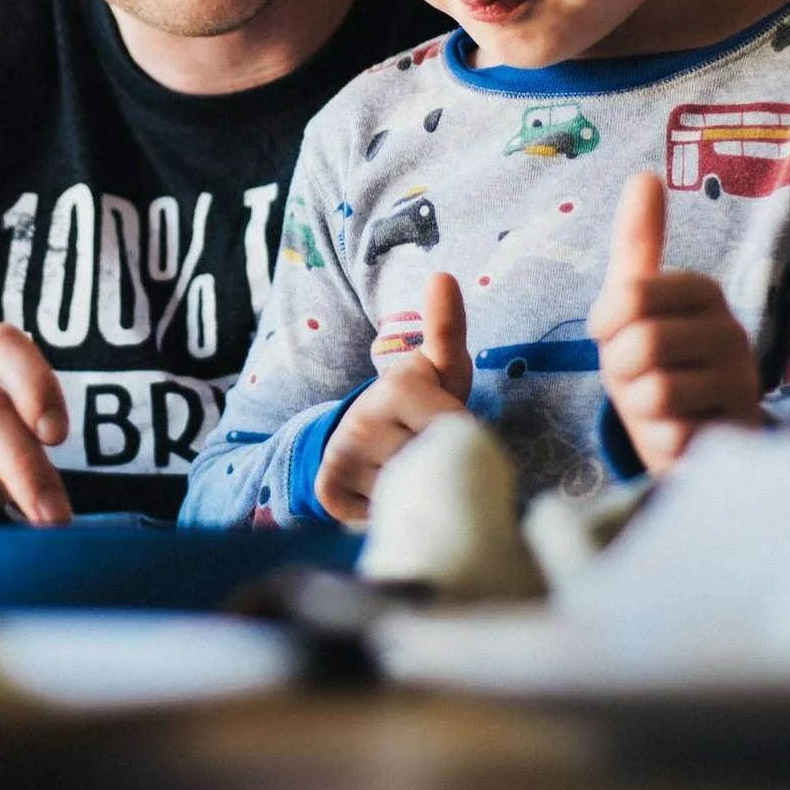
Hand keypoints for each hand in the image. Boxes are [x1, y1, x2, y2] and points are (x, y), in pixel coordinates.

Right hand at [314, 272, 473, 523]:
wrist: (356, 434)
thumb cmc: (417, 401)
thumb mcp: (441, 367)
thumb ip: (447, 328)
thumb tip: (442, 274)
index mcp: (399, 386)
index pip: (459, 432)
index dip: (461, 438)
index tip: (447, 429)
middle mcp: (364, 419)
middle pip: (436, 464)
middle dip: (440, 465)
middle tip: (427, 450)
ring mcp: (344, 456)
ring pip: (409, 492)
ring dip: (415, 490)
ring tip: (404, 468)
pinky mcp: (328, 490)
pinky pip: (380, 514)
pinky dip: (386, 510)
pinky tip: (382, 490)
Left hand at [589, 171, 761, 473]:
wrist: (694, 437)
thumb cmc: (654, 362)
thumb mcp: (636, 301)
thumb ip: (639, 241)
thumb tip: (644, 174)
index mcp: (701, 291)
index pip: (628, 296)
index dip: (606, 326)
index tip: (619, 336)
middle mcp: (731, 330)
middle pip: (640, 344)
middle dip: (622, 372)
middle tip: (641, 377)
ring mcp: (743, 382)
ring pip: (655, 392)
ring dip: (640, 409)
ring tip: (661, 406)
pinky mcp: (740, 430)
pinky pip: (674, 434)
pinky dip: (662, 439)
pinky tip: (679, 433)